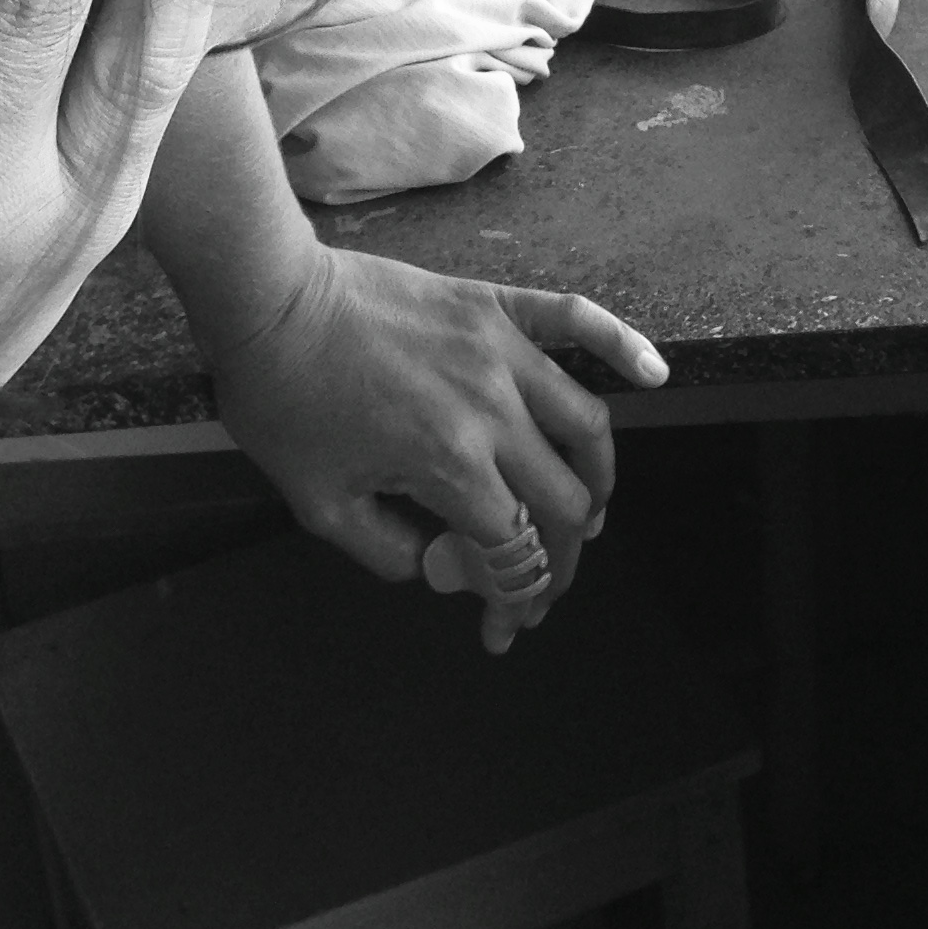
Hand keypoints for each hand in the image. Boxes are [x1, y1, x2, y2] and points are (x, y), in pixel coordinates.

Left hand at [207, 244, 665, 653]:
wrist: (272, 300)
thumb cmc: (284, 400)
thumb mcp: (319, 504)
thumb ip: (389, 551)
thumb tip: (442, 564)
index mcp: (449, 463)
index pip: (511, 550)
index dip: (515, 601)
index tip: (503, 628)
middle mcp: (493, 410)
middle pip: (561, 499)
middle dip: (559, 559)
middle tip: (539, 585)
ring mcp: (503, 352)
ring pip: (586, 425)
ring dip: (597, 482)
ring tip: (587, 513)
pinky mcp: (498, 308)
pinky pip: (577, 321)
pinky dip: (624, 345)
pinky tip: (655, 373)